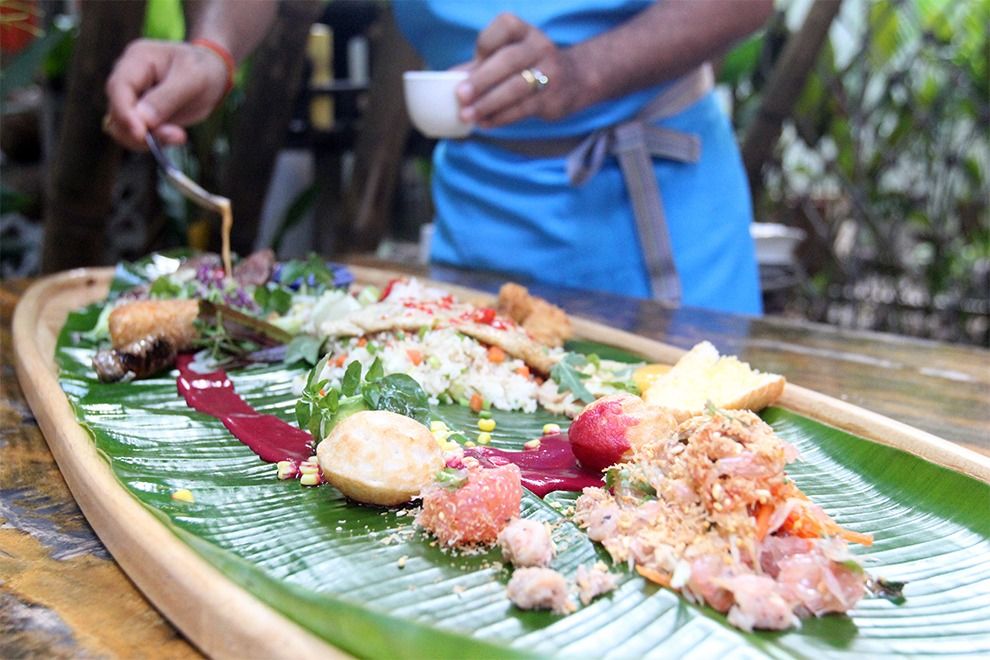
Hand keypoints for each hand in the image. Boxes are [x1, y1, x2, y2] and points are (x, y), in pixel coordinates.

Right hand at [104, 39, 229, 149]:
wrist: (212, 75)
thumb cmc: (202, 69)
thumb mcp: (193, 78)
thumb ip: (167, 97)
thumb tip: (143, 121)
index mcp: (137, 59)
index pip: (118, 87)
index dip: (125, 113)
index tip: (140, 134)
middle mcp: (128, 79)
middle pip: (116, 111)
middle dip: (139, 130)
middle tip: (175, 136)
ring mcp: (132, 98)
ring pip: (123, 128)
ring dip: (148, 139)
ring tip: (178, 135)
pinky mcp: (141, 116)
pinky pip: (137, 136)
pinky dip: (154, 141)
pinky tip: (175, 136)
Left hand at [456, 13, 581, 128]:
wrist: (575, 79)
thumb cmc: (529, 65)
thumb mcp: (508, 56)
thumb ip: (479, 65)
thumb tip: (447, 79)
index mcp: (525, 31)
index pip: (505, 27)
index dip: (486, 42)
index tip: (474, 59)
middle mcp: (539, 47)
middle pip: (509, 60)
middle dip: (482, 79)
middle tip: (461, 96)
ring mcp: (550, 72)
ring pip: (516, 87)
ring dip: (489, 103)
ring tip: (469, 115)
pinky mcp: (553, 98)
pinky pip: (523, 108)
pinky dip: (501, 117)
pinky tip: (486, 122)